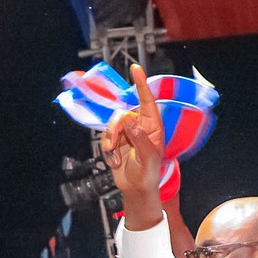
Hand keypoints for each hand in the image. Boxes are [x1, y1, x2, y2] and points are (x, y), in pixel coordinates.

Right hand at [99, 63, 163, 202]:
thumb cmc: (147, 173)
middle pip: (122, 114)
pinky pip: (104, 137)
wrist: (135, 188)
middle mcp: (139, 126)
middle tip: (115, 144)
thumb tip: (130, 121)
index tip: (135, 69)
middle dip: (115, 129)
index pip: (147, 101)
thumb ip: (139, 138)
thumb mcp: (148, 157)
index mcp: (153, 126)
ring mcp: (126, 132)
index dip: (141, 84)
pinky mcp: (115, 140)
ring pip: (111, 125)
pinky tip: (114, 160)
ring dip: (110, 142)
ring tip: (116, 156)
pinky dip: (107, 149)